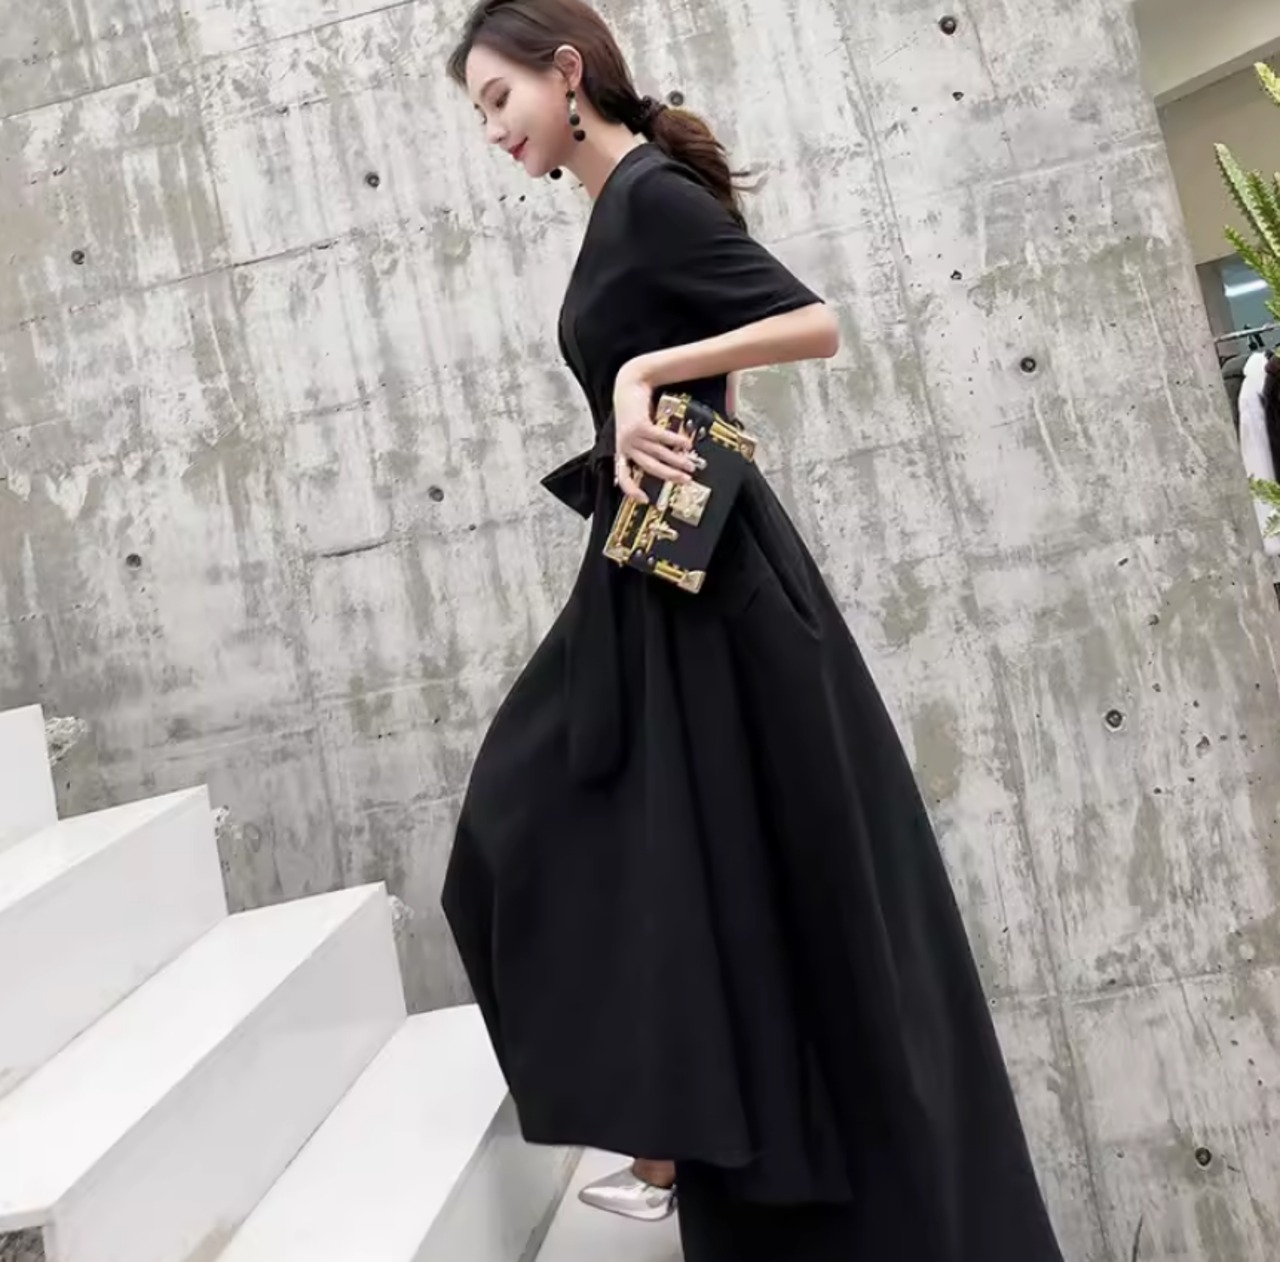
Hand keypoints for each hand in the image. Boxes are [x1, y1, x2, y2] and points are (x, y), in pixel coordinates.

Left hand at [612, 361, 696, 502]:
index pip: (623, 476)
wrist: (630, 383)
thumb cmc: (636, 407)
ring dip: (676, 461)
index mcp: (623, 450)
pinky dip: (675, 442)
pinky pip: (661, 438)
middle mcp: (626, 445)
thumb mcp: (640, 429)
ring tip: (690, 464)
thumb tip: (670, 455)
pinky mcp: (640, 425)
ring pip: (658, 454)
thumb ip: (651, 444)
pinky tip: (686, 444)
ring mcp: (632, 436)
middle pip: (649, 468)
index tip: (644, 500)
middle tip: (685, 480)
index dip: (632, 490)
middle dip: (669, 475)